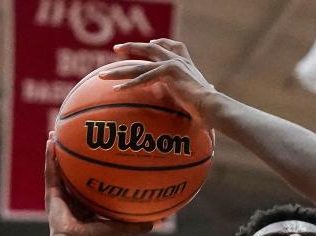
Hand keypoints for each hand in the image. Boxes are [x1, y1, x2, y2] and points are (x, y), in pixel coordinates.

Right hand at [44, 133, 152, 235]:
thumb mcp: (124, 228)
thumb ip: (142, 223)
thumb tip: (165, 219)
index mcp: (90, 205)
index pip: (95, 184)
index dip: (99, 170)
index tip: (106, 154)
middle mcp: (75, 198)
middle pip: (76, 171)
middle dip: (78, 155)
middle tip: (84, 136)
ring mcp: (61, 195)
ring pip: (60, 167)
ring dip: (60, 150)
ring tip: (60, 130)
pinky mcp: (51, 193)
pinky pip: (51, 170)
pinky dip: (50, 156)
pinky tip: (52, 140)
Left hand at [99, 38, 216, 120]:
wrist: (213, 107)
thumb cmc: (209, 110)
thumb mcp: (200, 99)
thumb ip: (194, 96)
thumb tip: (204, 103)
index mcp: (186, 65)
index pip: (171, 47)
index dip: (158, 45)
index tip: (150, 44)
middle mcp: (178, 61)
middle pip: (149, 49)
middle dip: (132, 48)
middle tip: (116, 49)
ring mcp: (172, 64)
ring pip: (139, 65)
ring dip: (119, 71)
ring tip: (103, 75)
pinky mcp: (168, 71)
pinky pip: (143, 77)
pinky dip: (130, 84)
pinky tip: (117, 89)